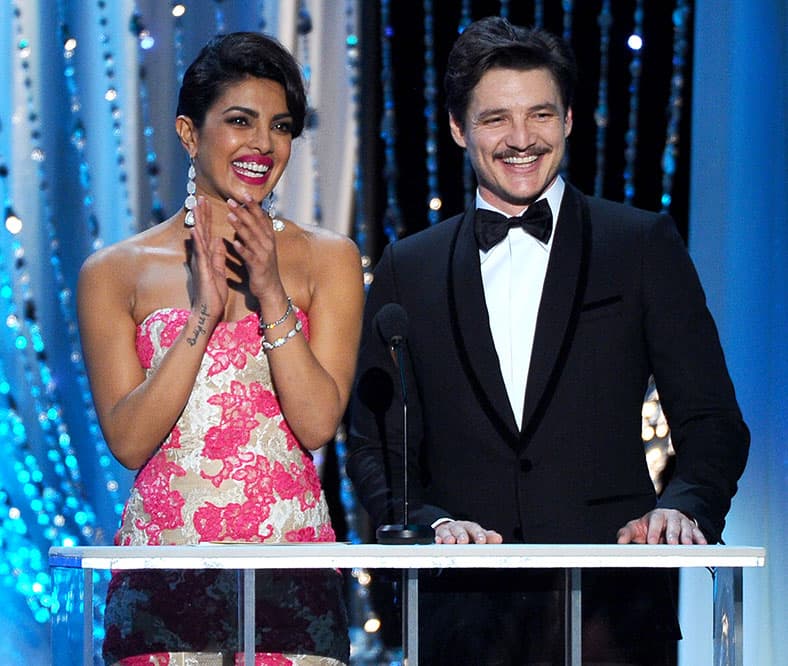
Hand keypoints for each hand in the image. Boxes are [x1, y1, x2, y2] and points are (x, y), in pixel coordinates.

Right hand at [190, 196, 228, 318]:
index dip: (208, 218)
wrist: (210, 312)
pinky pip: (200, 255)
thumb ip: (217, 256)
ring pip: (199, 238)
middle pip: (201, 231)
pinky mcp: (202, 271)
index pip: (208, 232)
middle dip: (201, 214)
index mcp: (208, 256)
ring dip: (197, 222)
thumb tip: (218, 241)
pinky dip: (197, 242)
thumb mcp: (219, 270)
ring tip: (195, 207)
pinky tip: (195, 230)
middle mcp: (202, 257)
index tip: (207, 202)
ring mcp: (200, 263)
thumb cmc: (214, 293)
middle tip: (199, 196)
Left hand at [226, 194, 281, 299]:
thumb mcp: (260, 247)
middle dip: (243, 212)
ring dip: (240, 226)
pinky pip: (249, 256)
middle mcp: (268, 244)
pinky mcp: (259, 266)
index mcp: (268, 237)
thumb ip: (253, 233)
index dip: (253, 206)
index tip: (244, 194)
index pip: (261, 217)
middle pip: (255, 224)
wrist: (271, 289)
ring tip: (230, 216)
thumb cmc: (263, 267)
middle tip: (230, 201)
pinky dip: (242, 249)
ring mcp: (264, 255)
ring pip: (251, 237)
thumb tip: (244, 219)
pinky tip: (234, 243)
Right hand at [434, 520, 502, 544]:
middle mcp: (460, 528)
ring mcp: (449, 530)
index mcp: (471, 528)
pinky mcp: (439, 534)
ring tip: (450, 542)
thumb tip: (498, 538)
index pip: (476, 529)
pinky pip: (438, 536)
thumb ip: (488, 537)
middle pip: (462, 529)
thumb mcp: (477, 535)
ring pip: (449, 532)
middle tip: (464, 541)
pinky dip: (438, 539)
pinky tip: (439, 542)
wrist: (450, 528)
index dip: (478, 535)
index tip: (482, 541)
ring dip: (449, 537)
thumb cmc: (467, 533)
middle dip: (462, 535)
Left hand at [616, 508, 706, 544]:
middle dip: (672, 535)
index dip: (653, 532)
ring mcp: (682, 522)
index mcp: (656, 516)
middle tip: (671, 545)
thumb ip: (627, 533)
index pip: (655, 521)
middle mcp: (670, 517)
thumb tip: (620, 540)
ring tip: (686, 546)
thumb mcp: (637, 527)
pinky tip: (701, 544)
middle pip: (672, 524)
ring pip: (686, 528)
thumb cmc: (650, 525)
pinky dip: (700, 538)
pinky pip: (698, 532)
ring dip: (686, 537)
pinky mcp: (693, 528)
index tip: (651, 542)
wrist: (665, 519)